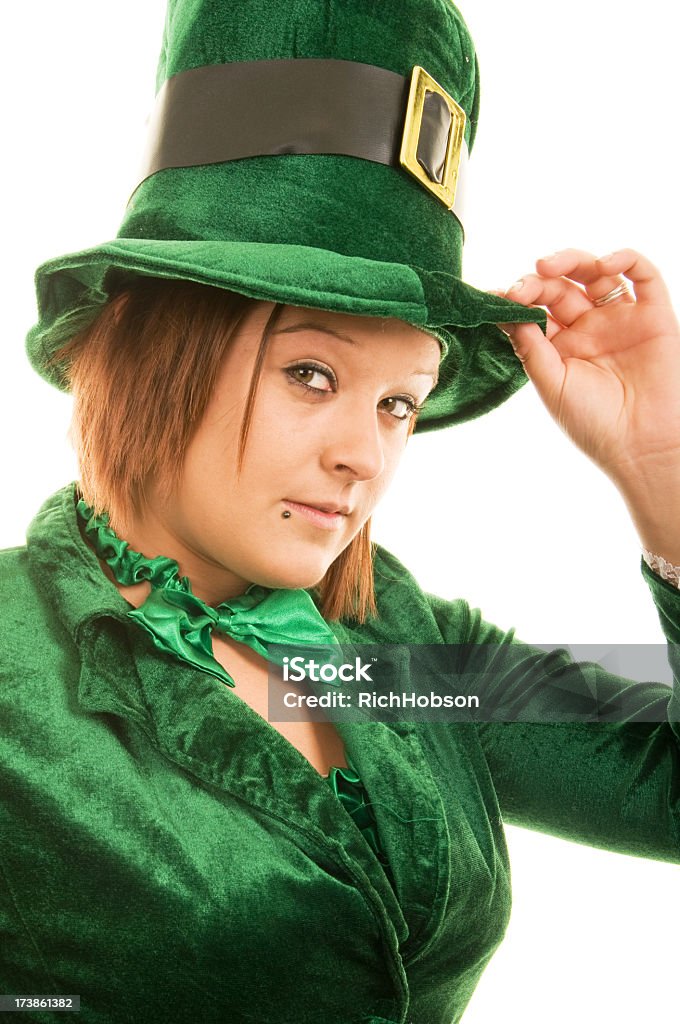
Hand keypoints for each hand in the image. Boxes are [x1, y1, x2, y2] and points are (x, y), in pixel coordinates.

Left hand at [498, 248, 679, 488]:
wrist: (642, 443)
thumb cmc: (594, 423)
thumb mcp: (551, 384)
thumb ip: (530, 347)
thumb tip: (504, 312)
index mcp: (562, 347)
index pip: (536, 310)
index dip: (517, 299)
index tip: (495, 297)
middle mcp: (590, 329)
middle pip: (560, 287)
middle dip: (537, 281)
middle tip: (520, 287)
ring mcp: (621, 319)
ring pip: (595, 273)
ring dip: (570, 260)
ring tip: (546, 266)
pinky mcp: (654, 314)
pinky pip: (642, 275)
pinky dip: (624, 258)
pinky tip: (601, 264)